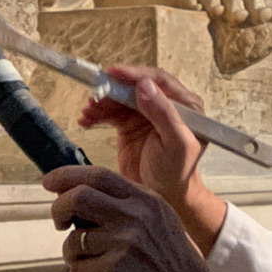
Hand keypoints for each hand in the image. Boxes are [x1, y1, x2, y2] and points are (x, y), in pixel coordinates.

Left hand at [48, 165, 215, 271]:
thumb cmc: (174, 265)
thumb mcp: (160, 220)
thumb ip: (130, 205)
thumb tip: (84, 195)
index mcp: (146, 200)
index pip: (99, 175)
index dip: (67, 175)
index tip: (50, 182)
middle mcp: (135, 216)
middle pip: (78, 197)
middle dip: (58, 209)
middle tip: (59, 223)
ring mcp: (125, 243)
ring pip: (74, 240)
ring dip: (72, 257)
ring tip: (88, 269)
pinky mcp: (114, 271)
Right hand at [78, 67, 226, 252]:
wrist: (163, 198)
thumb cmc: (176, 171)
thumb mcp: (175, 143)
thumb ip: (164, 113)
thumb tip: (144, 85)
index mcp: (185, 105)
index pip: (159, 80)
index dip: (136, 74)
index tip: (114, 73)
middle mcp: (165, 105)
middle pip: (136, 87)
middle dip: (114, 89)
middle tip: (95, 94)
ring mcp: (145, 114)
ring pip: (120, 98)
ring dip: (102, 102)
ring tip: (88, 111)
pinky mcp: (129, 125)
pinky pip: (111, 113)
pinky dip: (97, 114)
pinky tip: (86, 120)